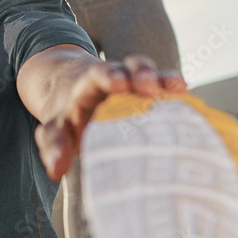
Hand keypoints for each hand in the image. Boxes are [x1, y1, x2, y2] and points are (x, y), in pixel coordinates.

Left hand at [35, 54, 184, 179]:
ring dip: (160, 77)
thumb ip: (53, 146)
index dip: (109, 78)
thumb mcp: (55, 131)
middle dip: (138, 74)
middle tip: (147, 85)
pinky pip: (162, 84)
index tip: (119, 84)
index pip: (97, 76)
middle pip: (126, 68)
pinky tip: (184, 90)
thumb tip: (55, 169)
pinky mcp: (149, 92)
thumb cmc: (67, 119)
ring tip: (175, 86)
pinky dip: (172, 86)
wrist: (76, 99)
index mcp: (87, 86)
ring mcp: (132, 83)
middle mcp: (112, 78)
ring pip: (146, 71)